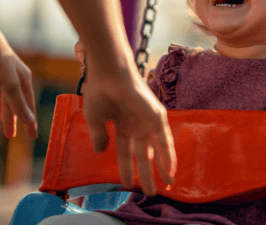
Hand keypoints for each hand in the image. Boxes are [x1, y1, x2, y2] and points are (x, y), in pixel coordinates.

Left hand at [0, 28, 37, 138]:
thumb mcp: (8, 84)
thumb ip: (18, 103)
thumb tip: (29, 121)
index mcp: (23, 80)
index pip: (28, 106)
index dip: (29, 121)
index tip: (32, 136)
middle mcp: (15, 77)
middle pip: (16, 103)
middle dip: (15, 119)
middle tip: (12, 136)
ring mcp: (1, 73)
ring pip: (5, 96)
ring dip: (5, 110)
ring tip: (3, 124)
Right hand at [75, 40, 175, 195]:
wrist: (108, 74)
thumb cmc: (100, 91)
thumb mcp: (95, 120)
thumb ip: (99, 136)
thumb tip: (100, 152)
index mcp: (122, 124)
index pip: (125, 152)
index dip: (126, 168)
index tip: (126, 184)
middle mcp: (137, 123)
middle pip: (143, 154)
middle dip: (146, 174)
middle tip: (150, 192)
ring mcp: (147, 120)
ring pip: (157, 150)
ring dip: (162, 168)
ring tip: (166, 186)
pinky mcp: (157, 116)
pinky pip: (164, 140)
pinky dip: (168, 156)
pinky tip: (170, 170)